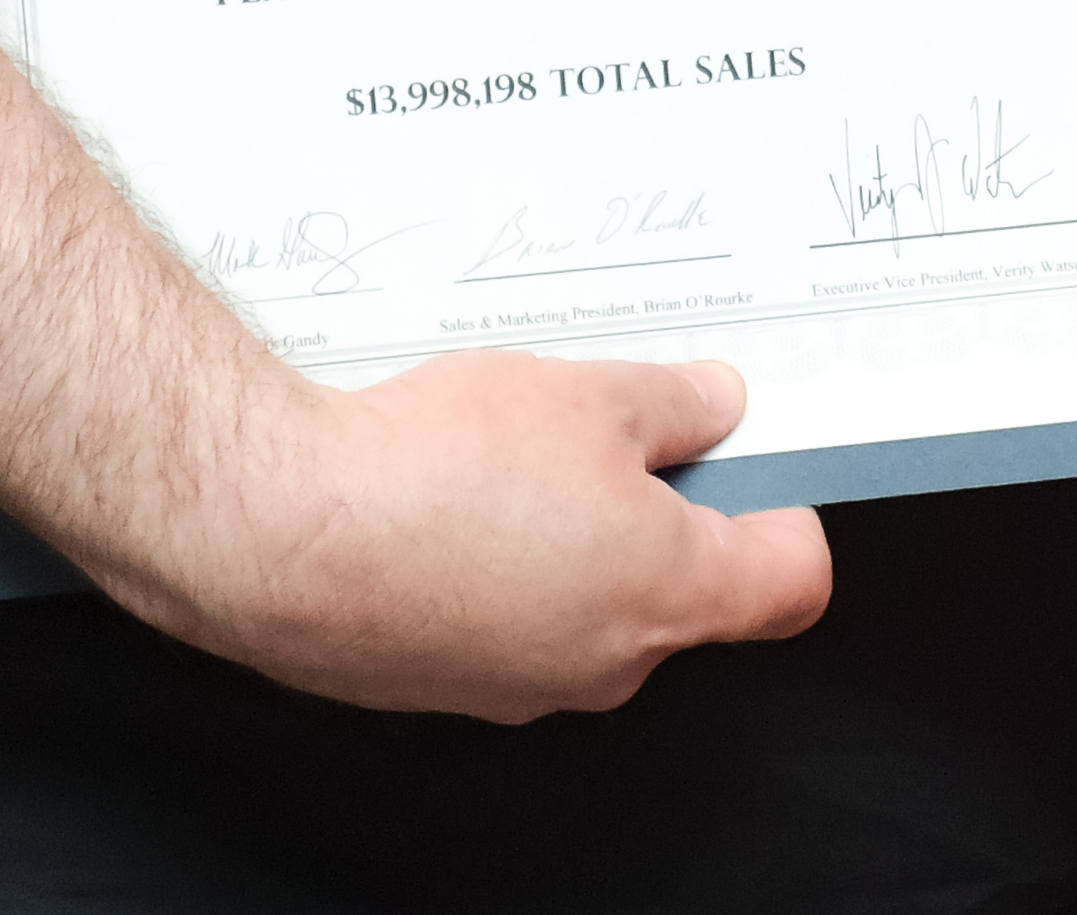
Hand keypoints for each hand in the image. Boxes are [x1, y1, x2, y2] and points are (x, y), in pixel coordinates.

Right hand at [125, 348, 830, 719]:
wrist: (285, 533)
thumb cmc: (435, 473)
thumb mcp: (593, 392)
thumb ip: (676, 403)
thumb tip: (713, 409)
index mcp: (669, 594)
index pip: (790, 581)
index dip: (789, 509)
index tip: (767, 459)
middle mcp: (609, 662)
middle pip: (690, 587)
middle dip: (669, 501)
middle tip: (628, 419)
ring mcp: (527, 684)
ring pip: (595, 597)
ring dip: (580, 525)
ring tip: (526, 443)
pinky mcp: (455, 681)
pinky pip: (516, 614)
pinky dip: (509, 556)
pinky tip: (461, 489)